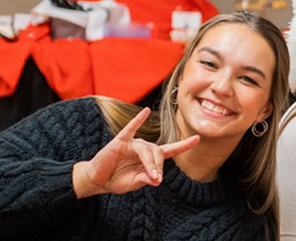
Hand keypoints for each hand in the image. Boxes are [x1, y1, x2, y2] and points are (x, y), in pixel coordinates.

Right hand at [73, 108, 199, 197]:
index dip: (184, 145)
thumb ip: (145, 180)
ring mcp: (132, 143)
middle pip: (158, 153)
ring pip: (147, 150)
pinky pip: (130, 128)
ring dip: (151, 163)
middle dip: (159, 167)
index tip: (197, 138)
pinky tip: (145, 111)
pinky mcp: (120, 141)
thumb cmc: (117, 180)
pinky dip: (138, 120)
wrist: (97, 180)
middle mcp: (144, 148)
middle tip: (156, 179)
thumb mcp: (134, 183)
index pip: (171, 150)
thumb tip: (157, 180)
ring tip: (151, 175)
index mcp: (150, 157)